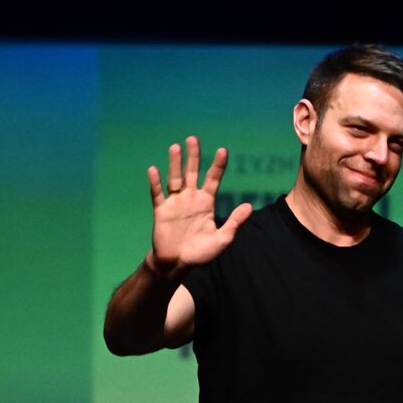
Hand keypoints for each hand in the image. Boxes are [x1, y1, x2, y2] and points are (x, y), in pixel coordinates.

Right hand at [146, 135, 251, 275]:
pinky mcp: (161, 211)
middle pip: (192, 172)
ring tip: (175, 147)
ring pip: (175, 178)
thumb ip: (234, 222)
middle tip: (193, 138)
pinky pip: (158, 194)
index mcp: (206, 203)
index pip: (213, 179)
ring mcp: (175, 203)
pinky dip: (156, 182)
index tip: (223, 150)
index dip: (218, 165)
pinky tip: (154, 170)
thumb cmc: (200, 253)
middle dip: (193, 156)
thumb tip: (249, 206)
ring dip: (175, 163)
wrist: (177, 264)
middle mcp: (191, 198)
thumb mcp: (222, 239)